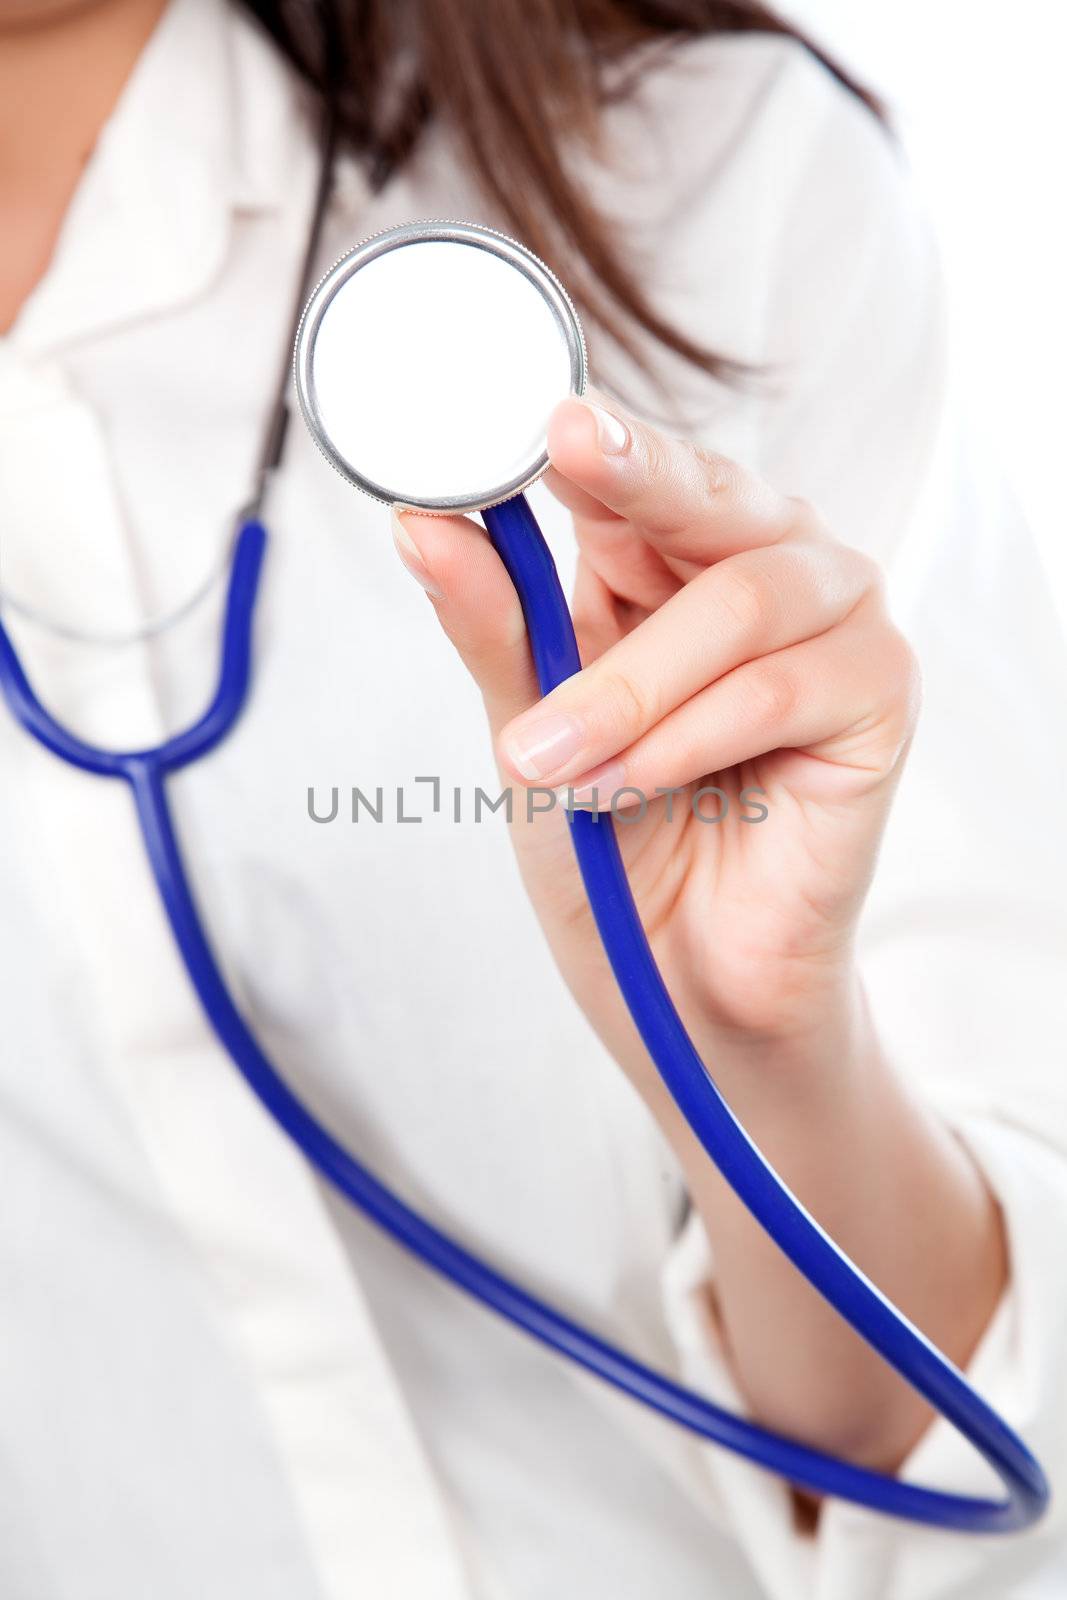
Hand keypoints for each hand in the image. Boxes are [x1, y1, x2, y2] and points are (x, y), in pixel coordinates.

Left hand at [392, 389, 919, 1084]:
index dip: (592, 442)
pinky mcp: (881, 695)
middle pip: (707, 495)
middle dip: (637, 478)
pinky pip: (780, 689)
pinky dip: (691, 737)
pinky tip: (635, 784)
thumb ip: (496, 629)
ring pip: (740, 600)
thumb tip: (422, 526)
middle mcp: (764, 567)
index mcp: (672, 560)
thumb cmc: (609, 840)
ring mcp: (834, 624)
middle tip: (570, 446)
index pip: (632, 474)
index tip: (542, 417)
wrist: (677, 978)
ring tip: (556, 765)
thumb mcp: (527, 728)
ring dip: (631, 688)